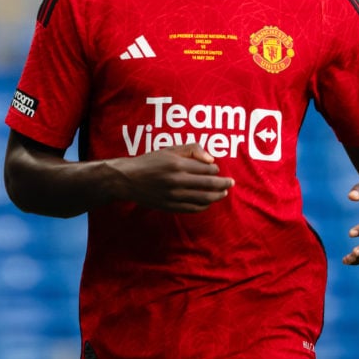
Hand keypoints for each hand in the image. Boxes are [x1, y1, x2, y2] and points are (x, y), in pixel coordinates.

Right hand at [116, 143, 233, 212]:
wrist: (128, 179)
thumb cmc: (150, 162)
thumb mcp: (170, 149)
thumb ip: (192, 150)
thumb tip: (211, 159)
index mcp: (178, 164)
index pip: (207, 169)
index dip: (215, 169)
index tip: (216, 168)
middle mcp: (177, 181)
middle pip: (209, 185)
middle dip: (223, 184)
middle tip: (230, 183)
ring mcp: (174, 196)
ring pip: (203, 198)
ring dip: (216, 196)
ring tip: (223, 193)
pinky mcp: (170, 206)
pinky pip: (192, 208)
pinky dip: (203, 206)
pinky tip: (207, 202)